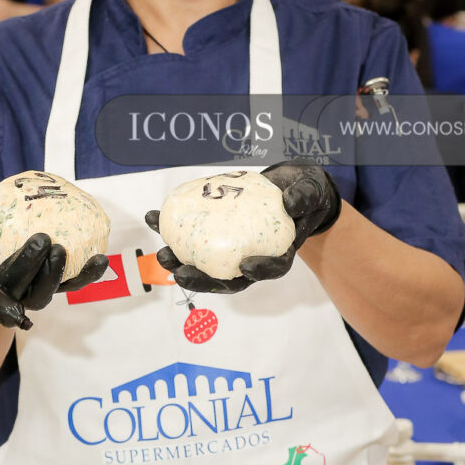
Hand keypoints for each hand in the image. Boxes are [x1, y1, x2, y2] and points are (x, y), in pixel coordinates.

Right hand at [0, 200, 108, 320]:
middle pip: (7, 298)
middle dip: (25, 272)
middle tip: (40, 242)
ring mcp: (24, 295)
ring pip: (39, 297)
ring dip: (53, 275)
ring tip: (61, 249)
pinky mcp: (49, 287)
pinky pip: (69, 285)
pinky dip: (86, 275)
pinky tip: (100, 259)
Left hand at [145, 162, 340, 294]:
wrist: (291, 186)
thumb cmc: (304, 194)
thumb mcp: (311, 192)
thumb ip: (303, 197)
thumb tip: (289, 202)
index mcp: (279, 252)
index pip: (271, 268)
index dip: (259, 272)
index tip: (247, 267)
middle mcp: (253, 255)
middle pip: (228, 276)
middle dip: (201, 278)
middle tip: (180, 271)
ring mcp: (232, 245)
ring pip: (205, 261)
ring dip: (180, 260)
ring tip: (162, 253)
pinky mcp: (215, 230)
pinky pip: (193, 233)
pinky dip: (172, 227)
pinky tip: (154, 217)